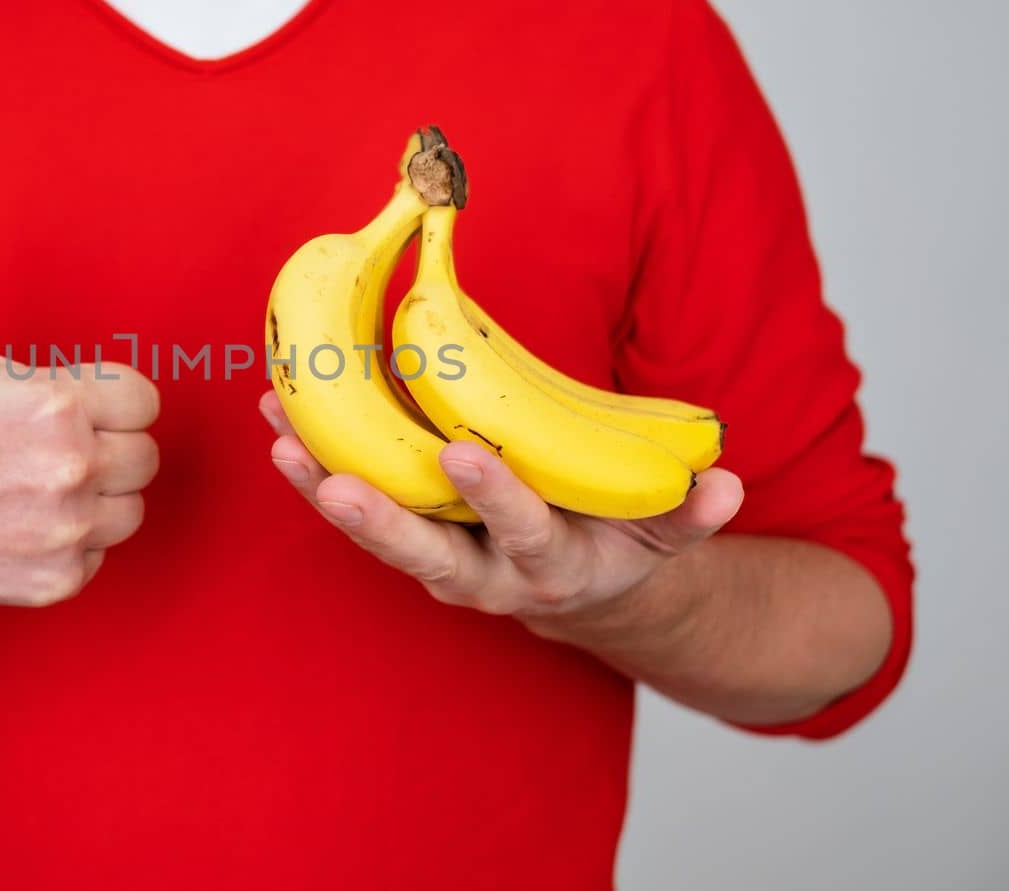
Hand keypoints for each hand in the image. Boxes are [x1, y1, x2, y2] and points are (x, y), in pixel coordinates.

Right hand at [0, 161, 160, 627]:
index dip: (105, 394)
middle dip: (105, 442)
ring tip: (36, 478)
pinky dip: (73, 541)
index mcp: (55, 404)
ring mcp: (67, 533)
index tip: (59, 398)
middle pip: (144, 453)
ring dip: (98, 493)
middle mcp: (71, 471)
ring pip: (131, 507)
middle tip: (41, 440)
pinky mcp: (58, 581)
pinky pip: (101, 554)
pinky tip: (22, 521)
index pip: (143, 398)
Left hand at [259, 390, 742, 632]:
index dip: (498, 500)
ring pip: (375, 529)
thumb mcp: (663, 534)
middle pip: (424, 553)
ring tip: (281, 434)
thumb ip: (689, 515)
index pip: (522, 536)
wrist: (579, 585)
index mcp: (548, 568)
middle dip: (379, 521)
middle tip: (335, 483)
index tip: (467, 455)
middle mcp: (482, 574)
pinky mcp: (407, 534)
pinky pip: (357, 502)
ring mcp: (437, 559)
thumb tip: (727, 487)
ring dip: (326, 484)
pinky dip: (317, 467)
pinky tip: (281, 422)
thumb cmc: (619, 543)